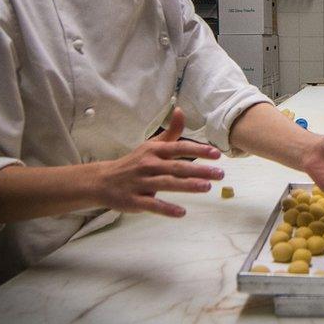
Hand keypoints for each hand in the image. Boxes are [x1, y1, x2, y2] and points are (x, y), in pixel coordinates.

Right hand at [94, 108, 221, 216]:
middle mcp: (148, 165)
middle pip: (176, 167)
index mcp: (154, 151)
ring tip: (207, 187)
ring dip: (187, 185)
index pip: (179, 148)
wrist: (102, 180)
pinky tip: (182, 212)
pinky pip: (152, 205)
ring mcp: (140, 183)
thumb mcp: (151, 145)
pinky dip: (166, 209)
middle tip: (220, 174)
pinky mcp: (134, 200)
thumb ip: (171, 132)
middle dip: (199, 170)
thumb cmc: (135, 162)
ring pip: (166, 183)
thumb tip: (180, 110)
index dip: (198, 150)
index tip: (216, 154)